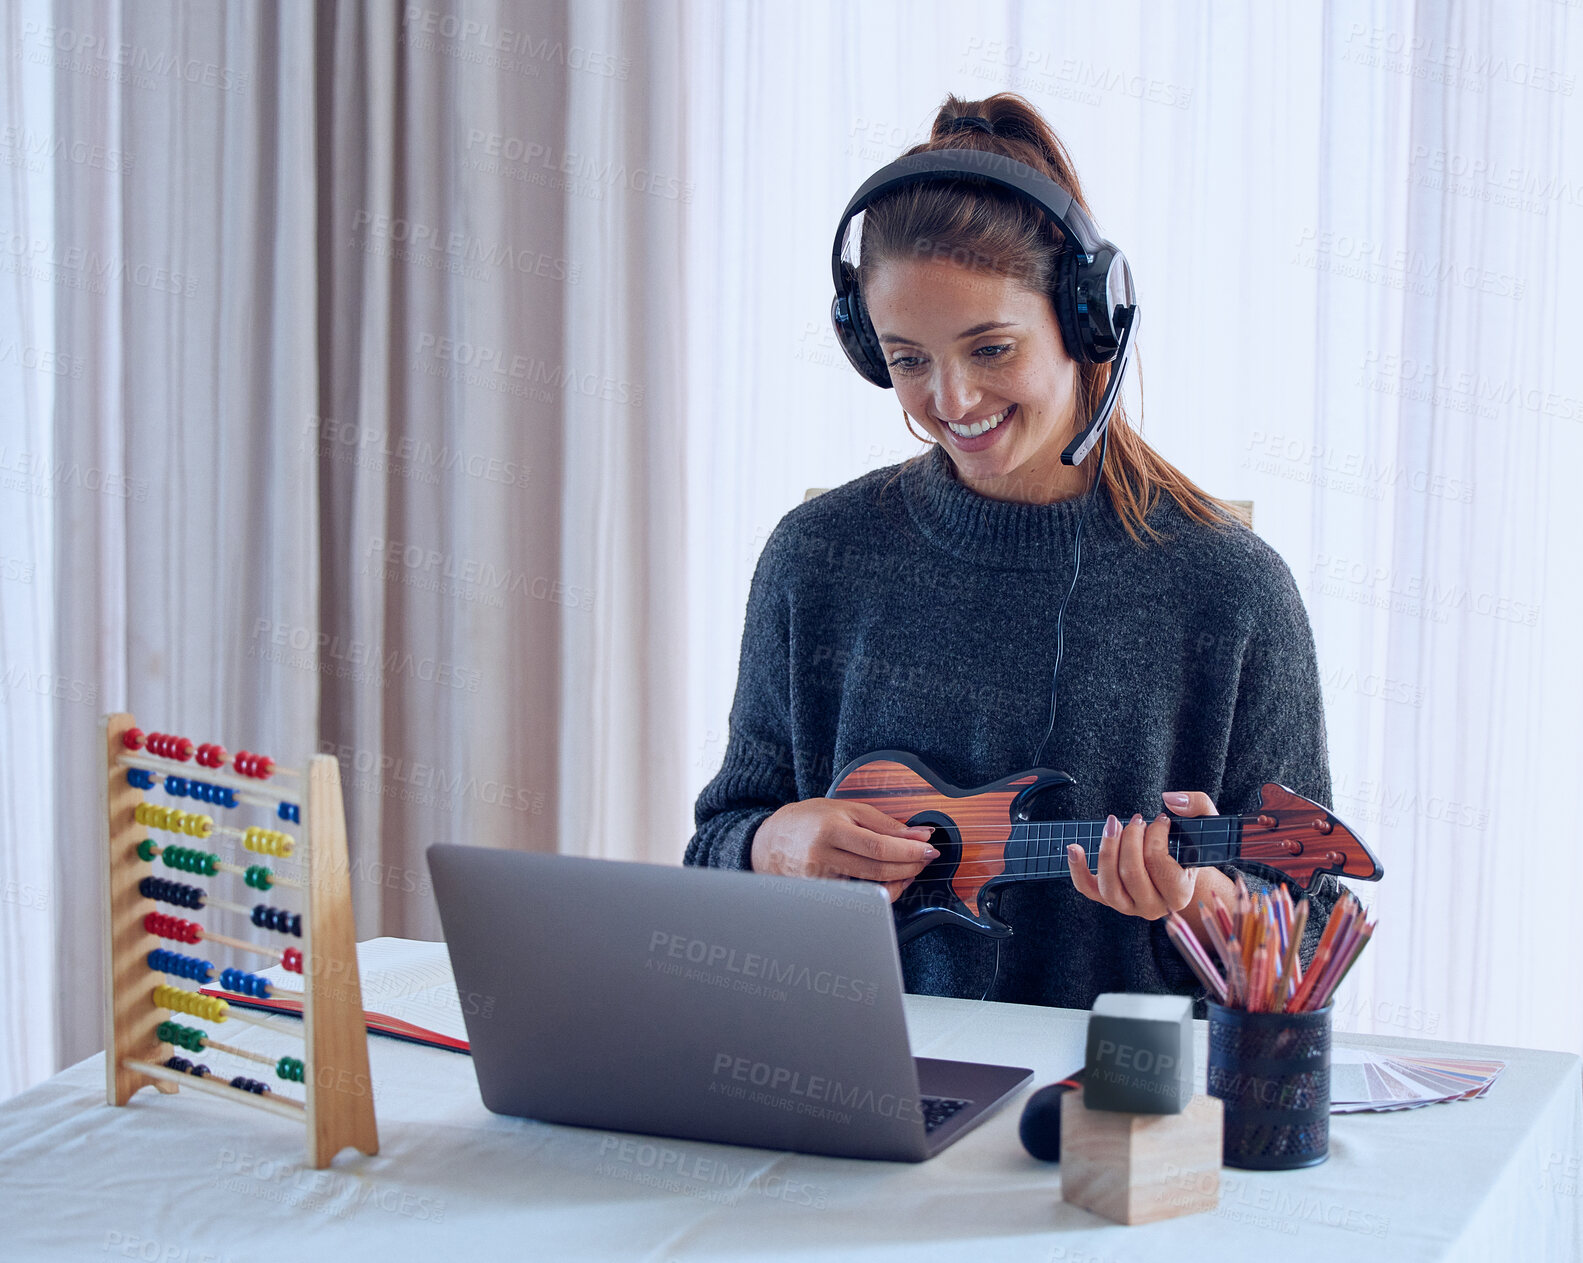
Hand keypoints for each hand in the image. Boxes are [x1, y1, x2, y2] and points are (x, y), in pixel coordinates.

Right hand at [750, 798, 938, 901]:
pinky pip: (858, 900)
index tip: (929, 849)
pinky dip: (878, 893)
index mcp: (830, 829)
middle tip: (924, 860)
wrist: (770, 841)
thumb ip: (884, 823)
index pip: (878, 846)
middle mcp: (821, 856)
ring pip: (870, 891)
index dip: (909, 851)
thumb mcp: (846, 809)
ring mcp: (818, 881)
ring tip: (906, 870)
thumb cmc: (810, 821)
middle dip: (909, 867)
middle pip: (877, 870)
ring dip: (898, 882)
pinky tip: (886, 882)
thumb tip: (920, 834)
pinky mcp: (818, 897)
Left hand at [1065, 790, 1220, 920]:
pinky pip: (1088, 888)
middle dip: (1130, 838)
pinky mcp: (1109, 899)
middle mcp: (1153, 907)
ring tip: (1114, 825)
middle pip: (1131, 873)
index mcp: (1180, 894)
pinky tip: (1075, 847)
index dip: (1155, 835)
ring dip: (1107, 848)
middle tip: (1137, 820)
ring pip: (1109, 884)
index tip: (1160, 820)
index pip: (1158, 863)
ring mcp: (1129, 906)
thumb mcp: (1207, 824)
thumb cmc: (1191, 847)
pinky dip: (1077, 868)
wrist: (1180, 871)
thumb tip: (1170, 800)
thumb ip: (1198, 805)